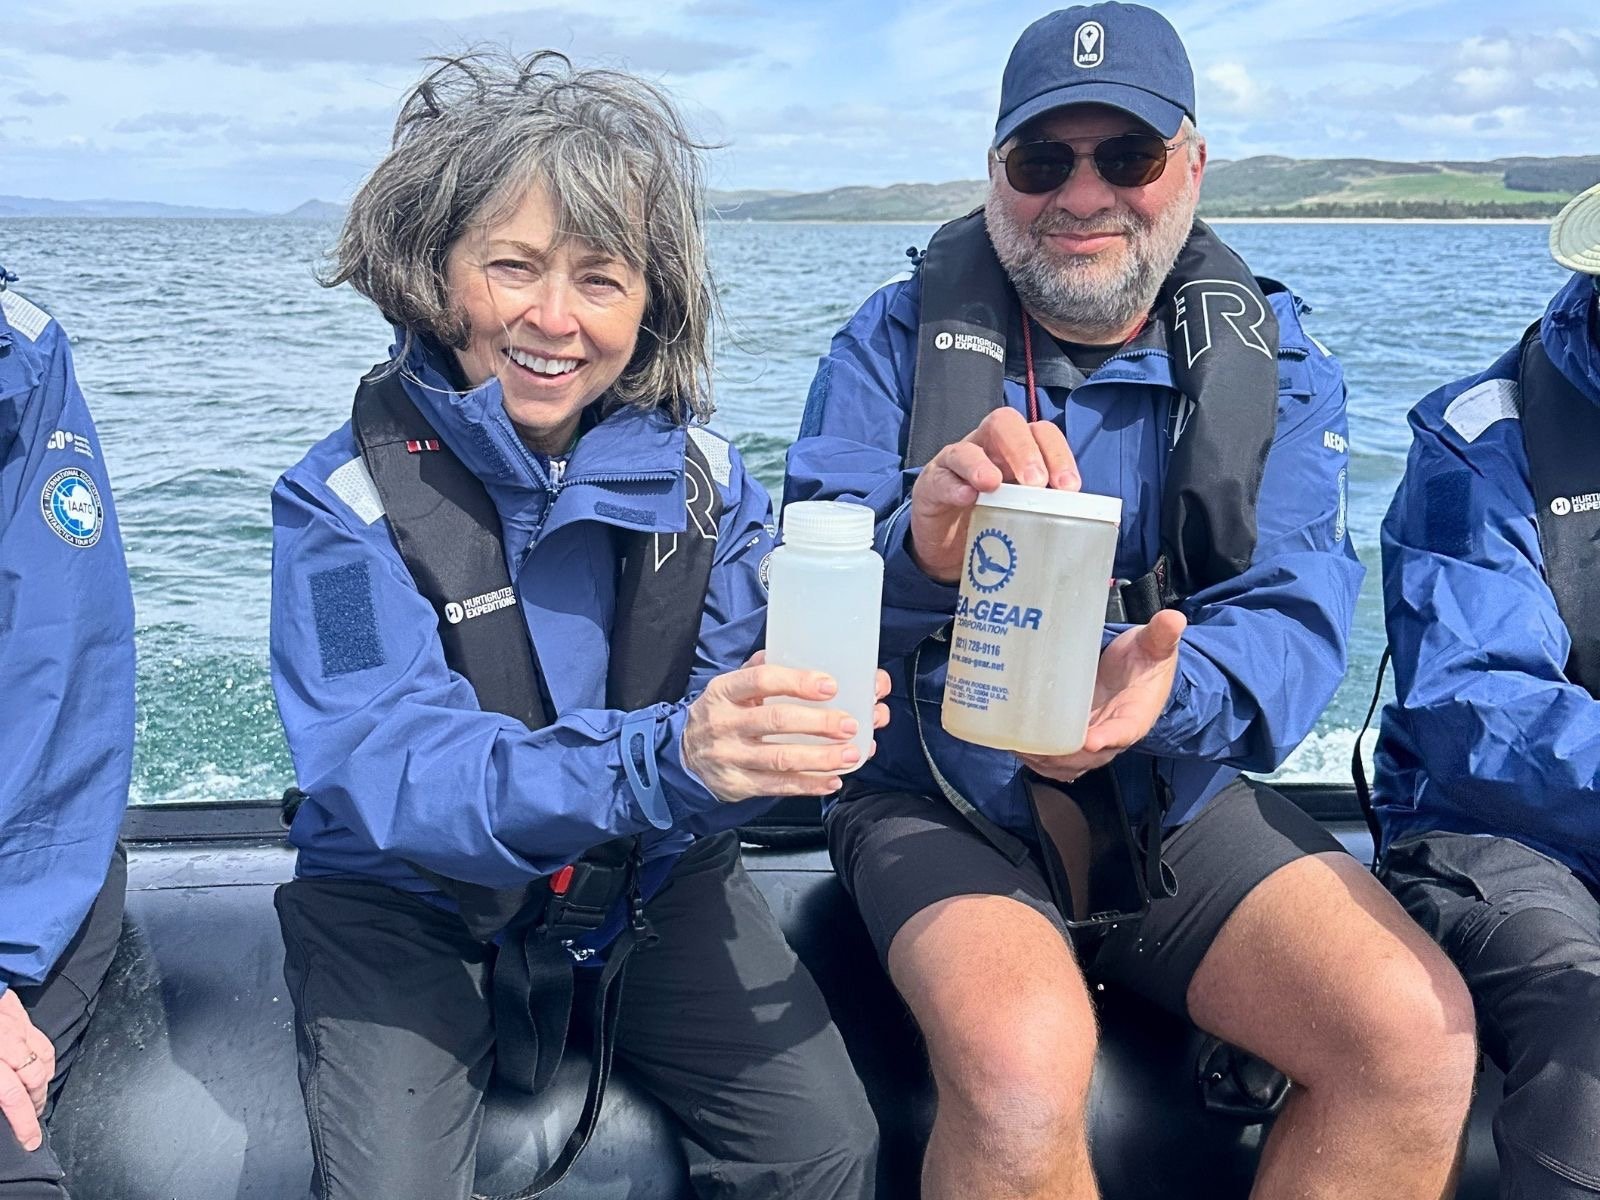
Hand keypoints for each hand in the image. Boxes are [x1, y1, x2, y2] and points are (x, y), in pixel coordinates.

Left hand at [0, 988, 52, 1151]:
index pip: (12, 1095)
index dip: (23, 1121)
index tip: (31, 1141)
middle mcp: (6, 1042)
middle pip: (34, 1079)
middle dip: (36, 1106)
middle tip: (30, 1124)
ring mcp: (17, 1026)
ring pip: (44, 1061)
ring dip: (43, 1085)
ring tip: (36, 1100)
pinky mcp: (21, 1013)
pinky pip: (43, 1041)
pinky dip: (45, 1061)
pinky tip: (39, 1070)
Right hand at [682, 653, 891, 802]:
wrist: (683, 756)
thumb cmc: (720, 715)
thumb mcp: (730, 688)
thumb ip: (761, 671)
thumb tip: (807, 657)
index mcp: (724, 691)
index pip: (761, 680)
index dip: (797, 682)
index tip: (830, 685)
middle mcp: (724, 723)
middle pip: (776, 721)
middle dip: (819, 723)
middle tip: (850, 724)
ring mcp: (730, 757)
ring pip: (781, 758)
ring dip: (822, 757)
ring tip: (852, 754)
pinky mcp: (737, 785)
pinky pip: (778, 786)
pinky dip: (809, 784)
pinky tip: (833, 780)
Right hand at [909, 407, 1079, 582]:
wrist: (949, 549)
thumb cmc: (994, 525)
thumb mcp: (1026, 516)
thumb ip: (1054, 512)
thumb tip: (1105, 528)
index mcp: (1017, 453)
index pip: (1041, 434)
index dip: (1058, 453)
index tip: (1070, 487)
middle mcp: (986, 448)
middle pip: (1004, 424)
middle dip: (1023, 450)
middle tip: (1037, 482)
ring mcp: (955, 465)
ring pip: (967, 447)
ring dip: (982, 464)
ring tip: (993, 485)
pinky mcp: (931, 486)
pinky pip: (940, 478)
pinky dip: (953, 486)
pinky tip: (965, 498)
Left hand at [1019, 610, 1186, 782]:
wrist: (1138, 673)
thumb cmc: (1145, 661)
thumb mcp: (1154, 646)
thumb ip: (1161, 635)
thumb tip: (1173, 618)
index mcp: (1136, 715)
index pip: (1123, 731)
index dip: (1106, 738)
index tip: (1089, 740)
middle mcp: (1113, 734)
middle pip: (1088, 756)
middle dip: (1063, 756)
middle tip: (1036, 744)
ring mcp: (1093, 740)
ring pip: (1069, 763)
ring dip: (1046, 761)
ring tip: (1020, 747)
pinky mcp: (1076, 739)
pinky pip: (1059, 761)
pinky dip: (1040, 760)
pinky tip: (1019, 748)